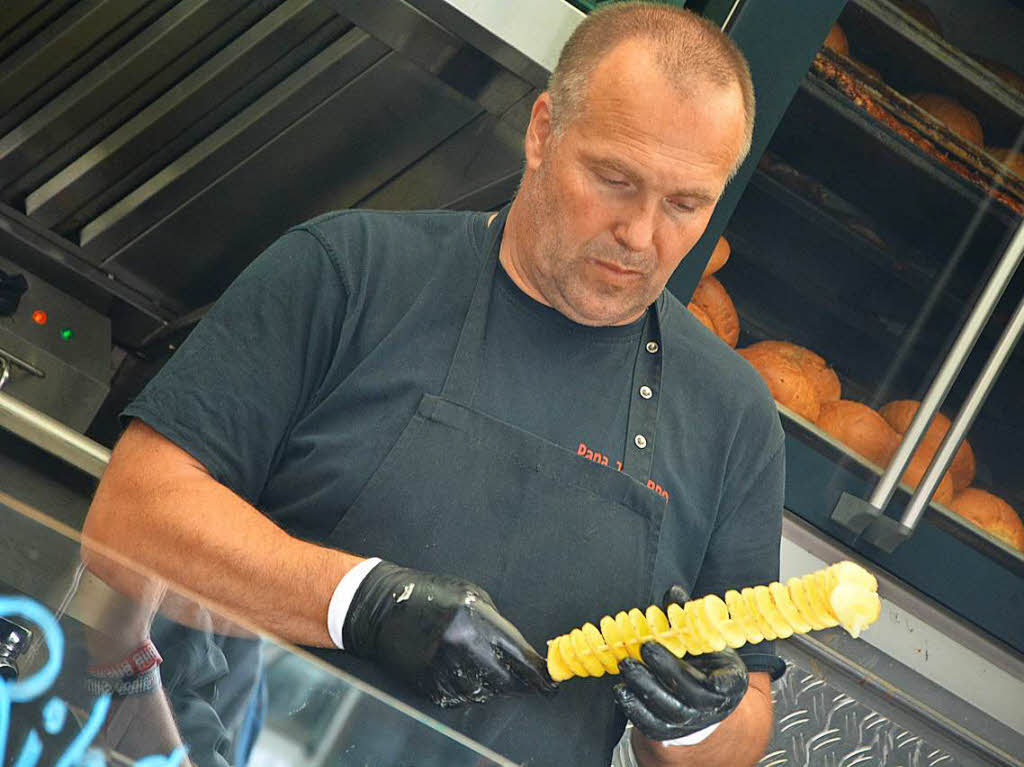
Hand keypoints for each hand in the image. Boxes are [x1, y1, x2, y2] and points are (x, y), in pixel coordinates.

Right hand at [343, 561, 555, 706]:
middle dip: (517, 682)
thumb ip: (496, 623)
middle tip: (522, 679)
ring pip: (482, 692)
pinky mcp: (427, 683)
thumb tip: (520, 652)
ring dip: (490, 686)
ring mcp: (442, 667)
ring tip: (482, 666)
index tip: (550, 682)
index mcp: (474, 619)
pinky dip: (466, 690)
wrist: (385, 607)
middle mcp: (460, 646)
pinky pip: (458, 698)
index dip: (537, 672)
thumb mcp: (470, 595)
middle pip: (504, 680)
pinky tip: (460, 671)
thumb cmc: (430, 595)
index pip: (517, 654)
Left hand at [612, 585, 747, 739]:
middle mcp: (713, 708)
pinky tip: (622, 690)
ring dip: (644, 689)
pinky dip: (634, 709)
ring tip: (627, 666)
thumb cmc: (705, 662)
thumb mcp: (705, 639)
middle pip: (690, 695)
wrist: (701, 698)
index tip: (701, 668)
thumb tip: (673, 593)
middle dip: (665, 671)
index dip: (717, 680)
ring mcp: (691, 723)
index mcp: (730, 682)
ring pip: (668, 712)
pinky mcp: (669, 732)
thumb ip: (688, 617)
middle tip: (644, 648)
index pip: (724, 684)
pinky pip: (651, 726)